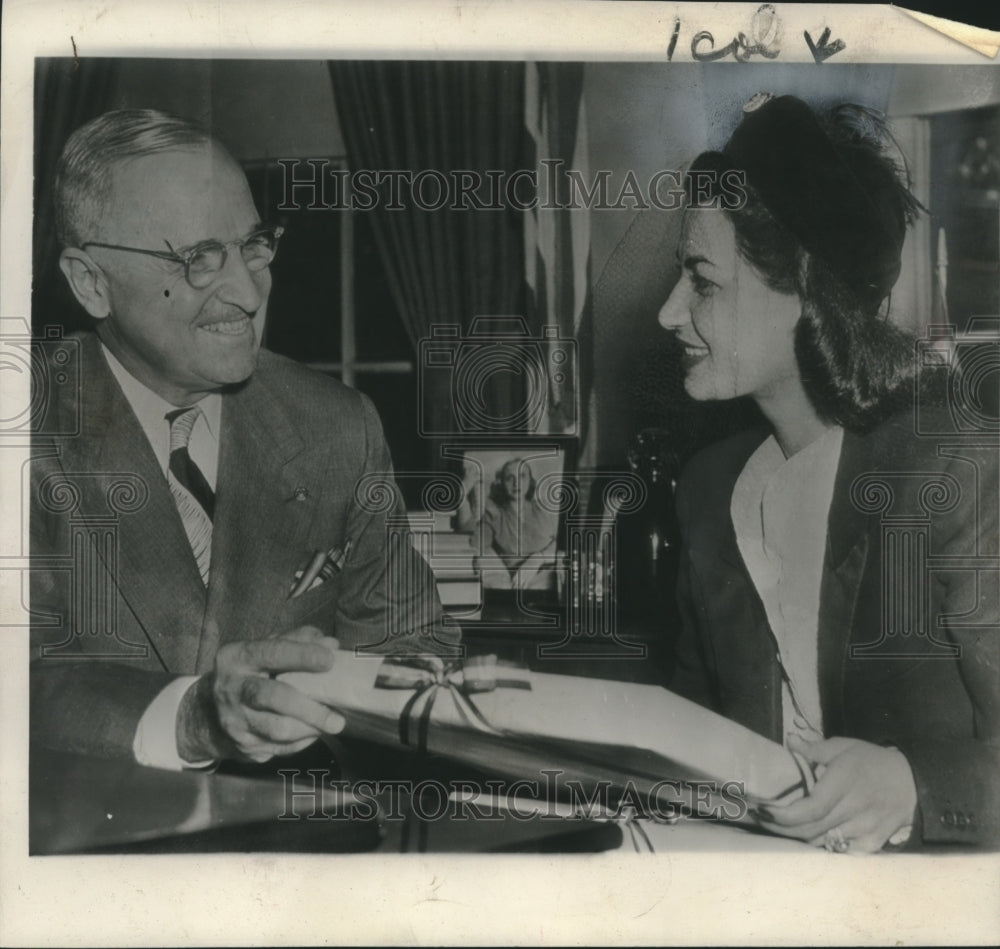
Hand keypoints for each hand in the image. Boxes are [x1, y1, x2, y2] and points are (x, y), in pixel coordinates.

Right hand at [178, 626, 346, 763]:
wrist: (208, 712)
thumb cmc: (249, 673)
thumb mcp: (264, 649)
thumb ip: (297, 641)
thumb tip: (330, 644)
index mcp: (236, 657)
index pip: (272, 652)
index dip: (302, 655)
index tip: (329, 660)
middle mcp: (230, 689)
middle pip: (273, 697)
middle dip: (309, 707)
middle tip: (337, 716)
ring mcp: (234, 721)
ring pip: (277, 729)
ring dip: (310, 728)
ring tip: (333, 724)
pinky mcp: (243, 746)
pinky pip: (280, 747)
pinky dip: (303, 741)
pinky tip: (315, 731)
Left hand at [757, 735, 917, 853]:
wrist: (912, 782)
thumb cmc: (873, 761)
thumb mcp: (845, 747)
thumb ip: (815, 748)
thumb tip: (789, 739)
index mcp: (843, 784)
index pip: (810, 809)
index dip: (784, 815)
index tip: (763, 810)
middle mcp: (853, 810)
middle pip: (811, 829)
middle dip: (780, 827)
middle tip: (759, 818)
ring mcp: (864, 830)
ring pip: (822, 841)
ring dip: (797, 836)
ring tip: (775, 826)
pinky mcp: (872, 843)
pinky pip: (840, 850)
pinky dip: (820, 844)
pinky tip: (805, 836)